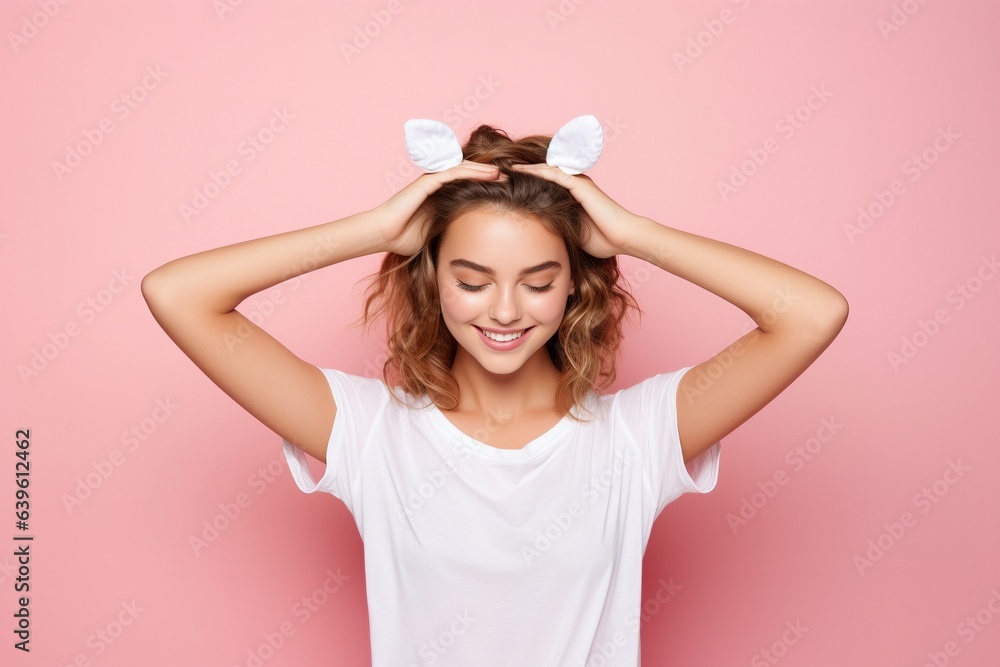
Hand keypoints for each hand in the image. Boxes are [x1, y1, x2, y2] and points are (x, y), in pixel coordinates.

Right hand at [373, 161, 505, 255]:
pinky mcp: (427, 182)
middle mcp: (437, 184)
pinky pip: (453, 173)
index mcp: (440, 195)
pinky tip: (489, 173)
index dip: (487, 184)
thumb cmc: (406, 238)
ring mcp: (432, 180)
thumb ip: (454, 229)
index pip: (468, 184)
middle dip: (490, 174)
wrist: (384, 234)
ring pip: (464, 169)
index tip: (508, 190)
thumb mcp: (439, 232)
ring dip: (485, 170)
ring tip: (505, 173)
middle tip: (513, 177)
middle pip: (469, 173)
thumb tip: (476, 242)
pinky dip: (472, 171)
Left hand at [510, 163, 647, 258]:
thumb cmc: (602, 239)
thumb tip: (536, 234)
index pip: (544, 183)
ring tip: (501, 168)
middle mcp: (574, 183)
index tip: (503, 185)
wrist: (623, 237)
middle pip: (541, 173)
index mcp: (572, 194)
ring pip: (544, 169)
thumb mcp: (571, 232)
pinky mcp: (579, 184)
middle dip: (520, 172)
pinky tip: (517, 171)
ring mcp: (577, 182)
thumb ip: (556, 226)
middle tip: (497, 171)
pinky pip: (553, 173)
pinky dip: (534, 171)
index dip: (524, 183)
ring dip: (523, 168)